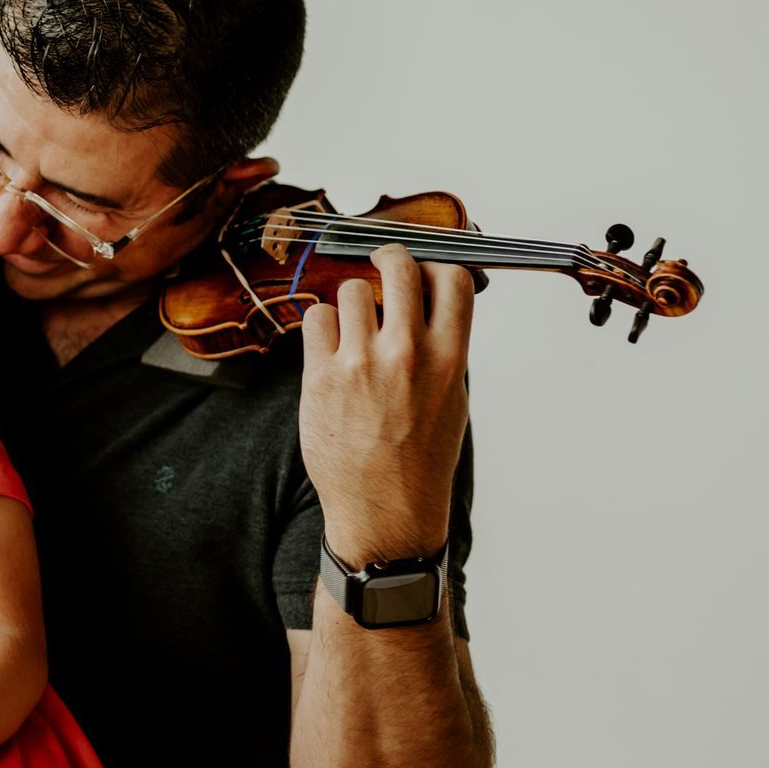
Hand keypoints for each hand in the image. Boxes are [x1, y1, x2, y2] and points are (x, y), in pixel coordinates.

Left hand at [299, 245, 472, 565]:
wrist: (386, 510)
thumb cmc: (420, 460)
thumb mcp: (452, 400)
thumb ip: (442, 348)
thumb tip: (428, 302)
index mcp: (451, 359)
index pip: (453, 279)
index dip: (436, 265)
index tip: (423, 269)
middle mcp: (408, 354)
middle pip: (399, 267)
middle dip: (388, 257)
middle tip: (380, 262)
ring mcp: (361, 363)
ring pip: (351, 289)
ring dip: (351, 300)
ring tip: (354, 327)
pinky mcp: (321, 376)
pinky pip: (316, 317)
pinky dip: (321, 325)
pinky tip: (329, 347)